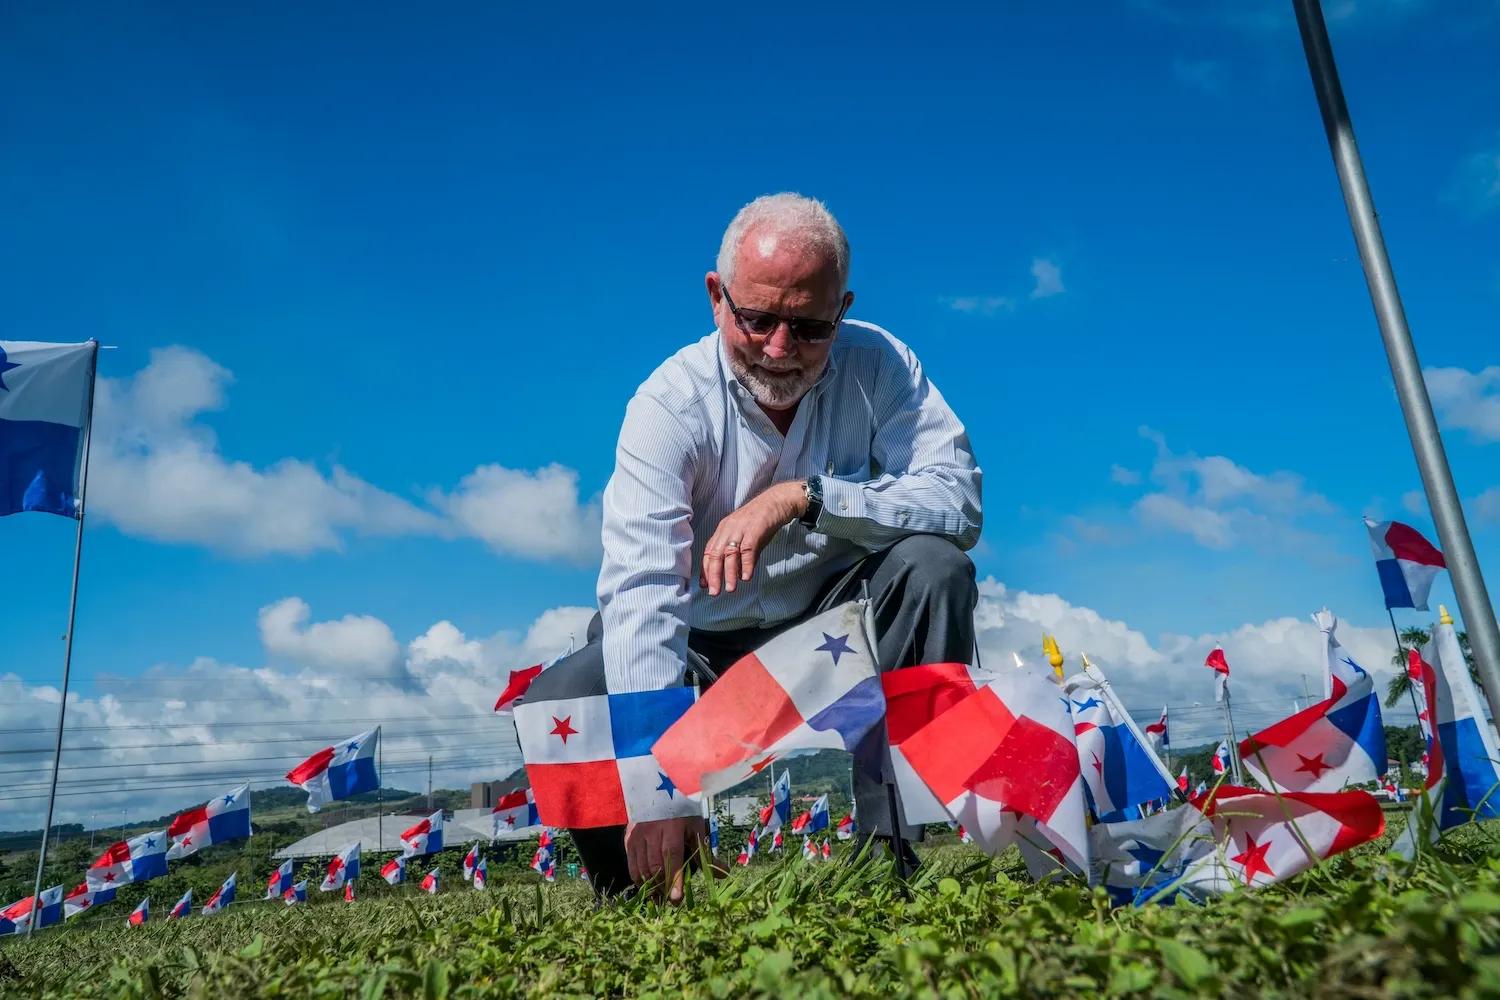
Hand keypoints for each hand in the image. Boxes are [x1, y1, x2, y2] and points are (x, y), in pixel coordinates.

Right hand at [624, 816, 717, 902]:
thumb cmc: (681, 811)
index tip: (677, 898)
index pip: (672, 855)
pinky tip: (649, 888)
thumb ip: (705, 853)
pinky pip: (632, 866)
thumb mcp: (696, 828)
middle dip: (663, 887)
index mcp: (671, 826)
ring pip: (642, 869)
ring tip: (661, 900)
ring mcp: (637, 836)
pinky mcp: (628, 840)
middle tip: (672, 902)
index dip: (674, 878)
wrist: (659, 791)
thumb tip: (723, 874)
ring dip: (652, 887)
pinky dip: (640, 880)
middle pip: (655, 866)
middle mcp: (651, 831)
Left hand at [700, 481, 807, 596]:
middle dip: (713, 575)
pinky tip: (746, 577)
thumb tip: (737, 575)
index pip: (710, 551)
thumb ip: (739, 554)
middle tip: (713, 592)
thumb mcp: (745, 536)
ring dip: (729, 573)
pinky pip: (748, 549)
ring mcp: (741, 529)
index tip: (704, 584)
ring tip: (730, 589)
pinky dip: (746, 564)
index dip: (706, 569)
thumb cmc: (760, 520)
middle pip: (716, 554)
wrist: (777, 501)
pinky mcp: (755, 530)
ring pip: (730, 554)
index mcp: (724, 529)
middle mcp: (729, 529)